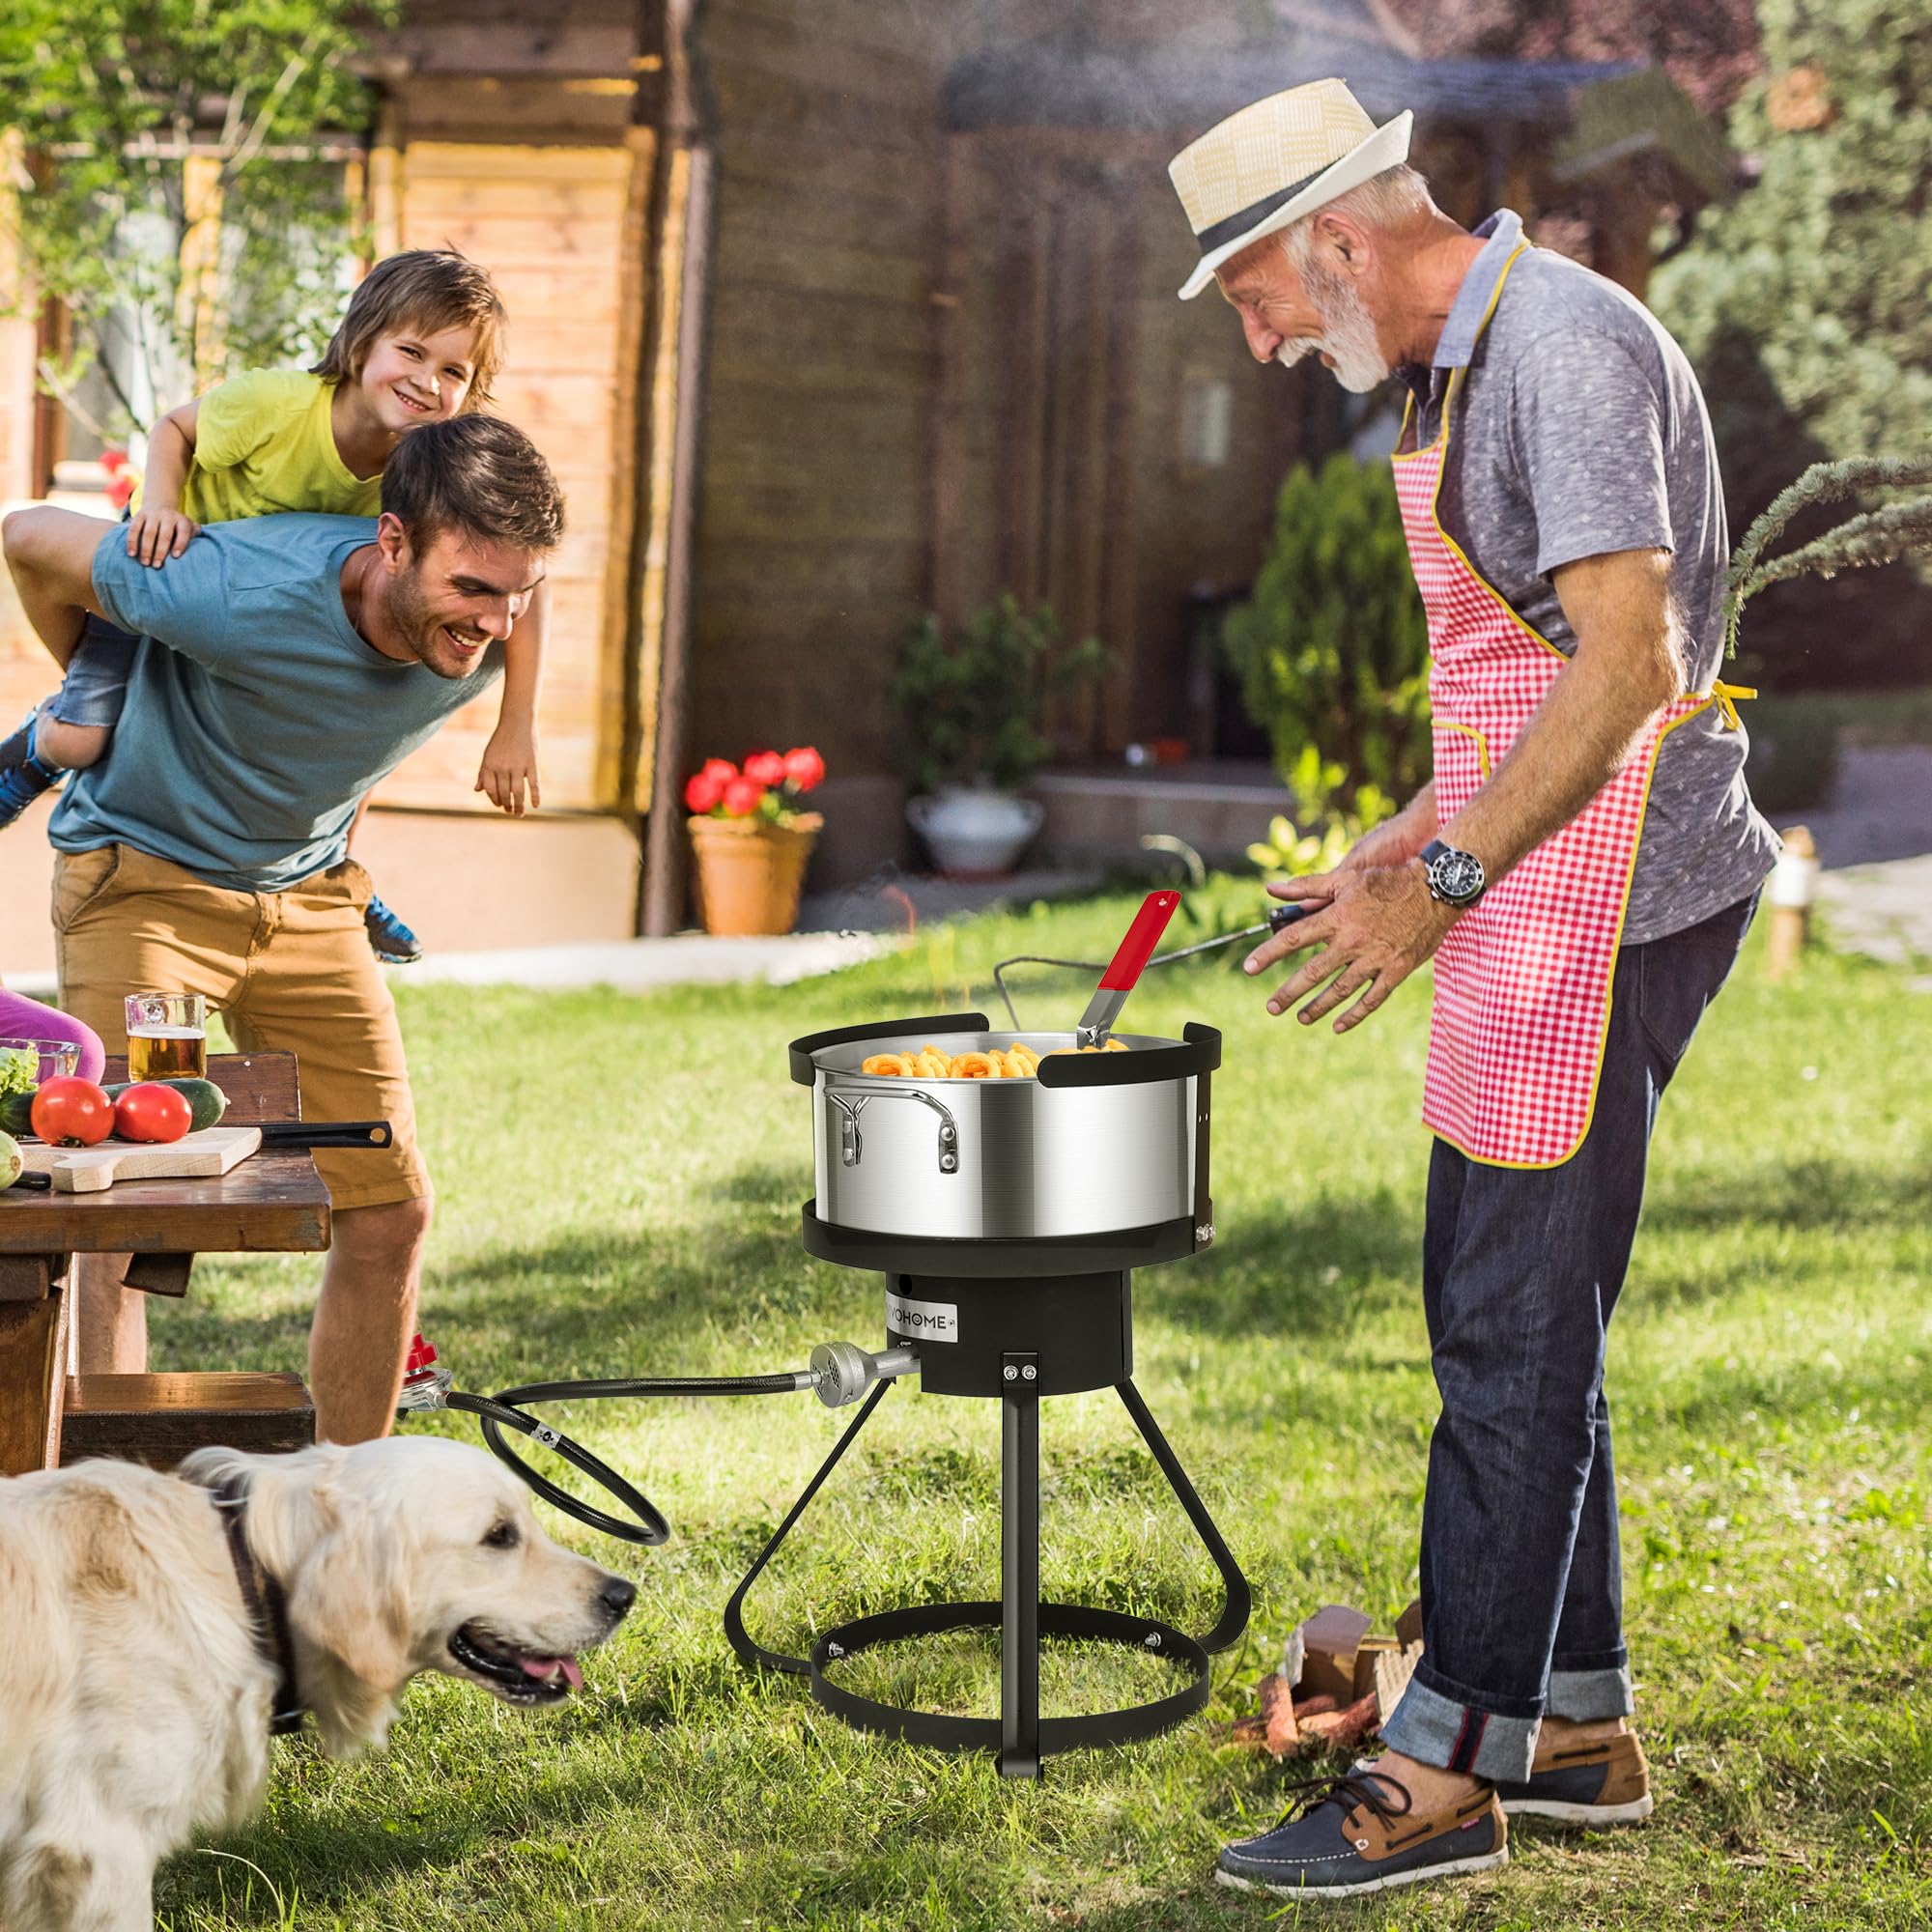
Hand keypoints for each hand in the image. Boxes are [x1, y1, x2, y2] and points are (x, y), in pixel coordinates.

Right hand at [125, 507, 198, 566]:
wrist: (159, 505)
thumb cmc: (177, 525)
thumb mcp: (188, 526)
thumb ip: (194, 534)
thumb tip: (201, 546)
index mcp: (181, 520)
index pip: (183, 532)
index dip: (180, 544)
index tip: (176, 556)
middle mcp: (167, 516)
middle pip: (164, 534)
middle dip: (160, 551)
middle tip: (157, 566)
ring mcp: (152, 515)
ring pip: (148, 532)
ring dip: (146, 549)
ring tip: (145, 563)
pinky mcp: (139, 516)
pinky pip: (134, 529)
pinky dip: (132, 541)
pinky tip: (132, 554)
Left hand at [476, 732, 539, 815]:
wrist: (517, 722)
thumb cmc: (501, 740)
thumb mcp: (488, 755)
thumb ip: (483, 773)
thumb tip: (477, 790)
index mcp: (489, 764)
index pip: (490, 789)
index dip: (494, 800)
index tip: (500, 805)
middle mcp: (502, 766)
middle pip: (504, 793)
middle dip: (507, 805)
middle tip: (511, 812)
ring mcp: (518, 765)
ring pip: (518, 792)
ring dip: (519, 806)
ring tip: (519, 814)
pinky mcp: (532, 763)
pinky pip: (534, 784)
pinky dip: (535, 796)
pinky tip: (536, 806)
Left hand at [1244, 862, 1460, 1033]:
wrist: (1436, 889)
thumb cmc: (1388, 881)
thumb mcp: (1345, 878)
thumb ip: (1306, 886)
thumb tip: (1270, 888)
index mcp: (1337, 917)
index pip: (1293, 939)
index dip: (1268, 954)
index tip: (1249, 968)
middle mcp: (1352, 941)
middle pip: (1313, 972)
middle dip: (1289, 992)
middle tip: (1272, 1007)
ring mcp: (1375, 959)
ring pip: (1340, 990)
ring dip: (1317, 1007)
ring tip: (1300, 1018)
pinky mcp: (1396, 971)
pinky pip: (1372, 999)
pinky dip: (1354, 1015)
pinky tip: (1337, 1026)